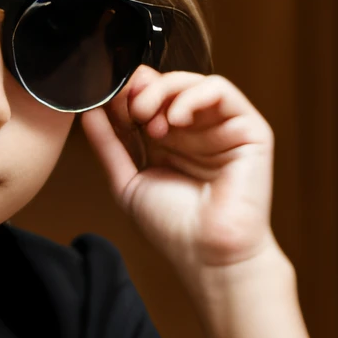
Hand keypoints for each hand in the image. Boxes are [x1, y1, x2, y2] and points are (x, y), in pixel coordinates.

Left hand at [81, 67, 278, 275]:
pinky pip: (222, 91)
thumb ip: (109, 146)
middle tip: (131, 111)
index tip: (108, 102)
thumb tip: (88, 111)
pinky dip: (193, 95)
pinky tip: (175, 118)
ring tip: (149, 118)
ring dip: (164, 91)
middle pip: (166, 85)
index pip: (145, 98)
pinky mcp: (248, 129)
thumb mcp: (127, 182)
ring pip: (192, 82)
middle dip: (141, 90)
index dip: (126, 94)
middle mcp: (194, 131)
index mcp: (167, 141)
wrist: (208, 254)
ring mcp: (221, 128)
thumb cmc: (172, 228)